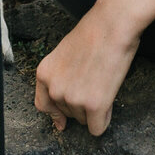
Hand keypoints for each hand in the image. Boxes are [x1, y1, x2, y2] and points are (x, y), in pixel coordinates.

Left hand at [34, 0, 140, 136]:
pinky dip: (104, 120)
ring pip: (84, 120)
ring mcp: (73, 98)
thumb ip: (59, 80)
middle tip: (94, 82)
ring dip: (94, 109)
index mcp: (44, 74)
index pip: (43, 105)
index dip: (56, 114)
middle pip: (68, 114)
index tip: (62, 122)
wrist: (111, 25)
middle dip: (81, 104)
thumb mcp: (63, 55)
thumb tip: (59, 118)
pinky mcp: (94, 106)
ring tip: (102, 83)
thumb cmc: (92, 35)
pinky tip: (108, 103)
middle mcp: (55, 89)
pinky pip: (97, 128)